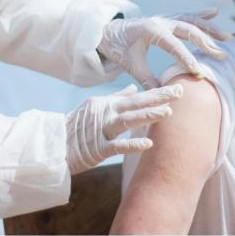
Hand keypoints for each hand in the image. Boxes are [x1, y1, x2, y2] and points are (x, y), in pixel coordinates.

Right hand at [66, 84, 182, 174]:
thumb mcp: (96, 106)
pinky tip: (149, 143)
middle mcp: (106, 113)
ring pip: (127, 120)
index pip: (137, 96)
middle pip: (135, 104)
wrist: (55, 143)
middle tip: (179, 92)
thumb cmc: (78, 125)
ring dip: (147, 116)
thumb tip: (133, 87)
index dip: (157, 92)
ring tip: (167, 113)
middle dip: (158, 98)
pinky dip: (132, 144)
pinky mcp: (97, 148)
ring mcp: (101, 130)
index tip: (177, 87)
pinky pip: (117, 146)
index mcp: (108, 104)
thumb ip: (117, 98)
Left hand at [97, 8, 231, 88]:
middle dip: (205, 43)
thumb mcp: (130, 65)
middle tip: (220, 55)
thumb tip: (162, 94)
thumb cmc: (118, 48)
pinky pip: (187, 16)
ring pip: (191, 21)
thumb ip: (146, 79)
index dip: (186, 58)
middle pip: (188, 30)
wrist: (107, 32)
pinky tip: (214, 13)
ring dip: (210, 29)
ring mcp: (165, 19)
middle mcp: (160, 21)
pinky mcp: (166, 20)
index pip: (173, 45)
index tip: (199, 72)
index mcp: (150, 30)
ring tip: (226, 38)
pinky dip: (201, 15)